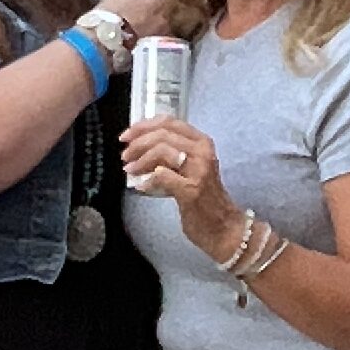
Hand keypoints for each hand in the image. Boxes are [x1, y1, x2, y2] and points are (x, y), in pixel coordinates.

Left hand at [119, 115, 240, 254]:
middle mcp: (202, 151)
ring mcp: (199, 170)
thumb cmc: (204, 198)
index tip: (127, 135)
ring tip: (130, 170)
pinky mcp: (191, 189)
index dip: (143, 126)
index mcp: (202, 142)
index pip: (169, 122)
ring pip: (162, 150)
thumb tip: (139, 148)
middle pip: (162, 134)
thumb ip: (170, 154)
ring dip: (140, 160)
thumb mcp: (190, 168)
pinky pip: (162, 175)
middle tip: (126, 155)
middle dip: (138, 143)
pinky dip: (147, 180)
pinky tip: (141, 187)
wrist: (224, 227)